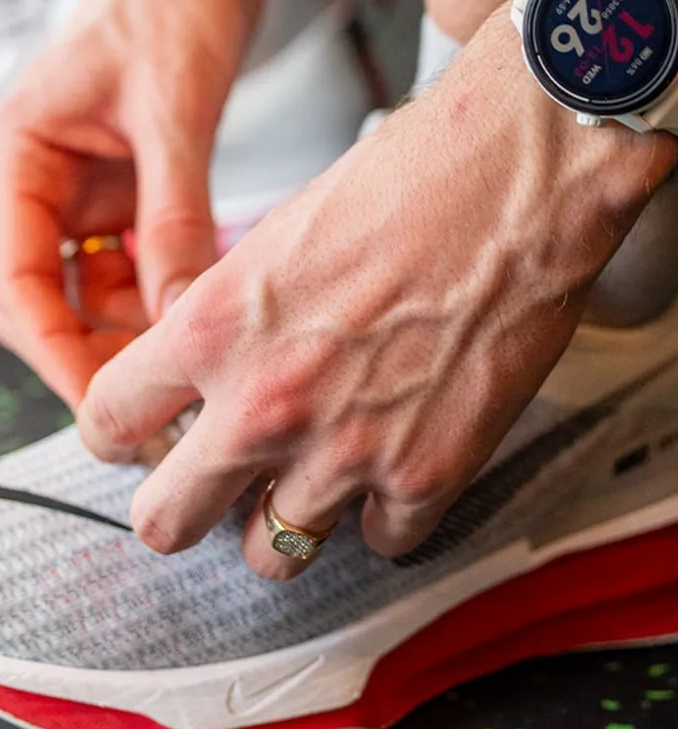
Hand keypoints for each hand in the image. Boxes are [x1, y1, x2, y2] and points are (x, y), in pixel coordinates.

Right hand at [0, 0, 262, 407]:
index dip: (52, 347)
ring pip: (96, 284)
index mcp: (19, 149)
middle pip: (48, 293)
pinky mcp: (133, 183)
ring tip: (183, 367)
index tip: (98, 397)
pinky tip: (199, 311)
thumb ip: (174, 215)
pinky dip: (165, 289)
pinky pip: (138, 257)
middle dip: (93, 347)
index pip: (15, 277)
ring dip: (135, 326)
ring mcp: (89, 183)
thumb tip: (182, 309)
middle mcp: (44, 174)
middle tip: (150, 399)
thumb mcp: (173, 110)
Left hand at [79, 10, 677, 577]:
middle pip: (165, 521)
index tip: (145, 433)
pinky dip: (387, 511)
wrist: (519, 173)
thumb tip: (216, 366)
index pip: (107, 421)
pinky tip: (401, 457)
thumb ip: (233, 316)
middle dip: (181, 505)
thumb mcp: (282, 233)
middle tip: (211, 483)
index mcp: (213, 327)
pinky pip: (382, 539)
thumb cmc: (411, 177)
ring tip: (316, 475)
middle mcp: (264, 401)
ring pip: (271, 555)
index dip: (123, 431)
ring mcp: (346, 450)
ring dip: (286, 520)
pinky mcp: (428, 473)